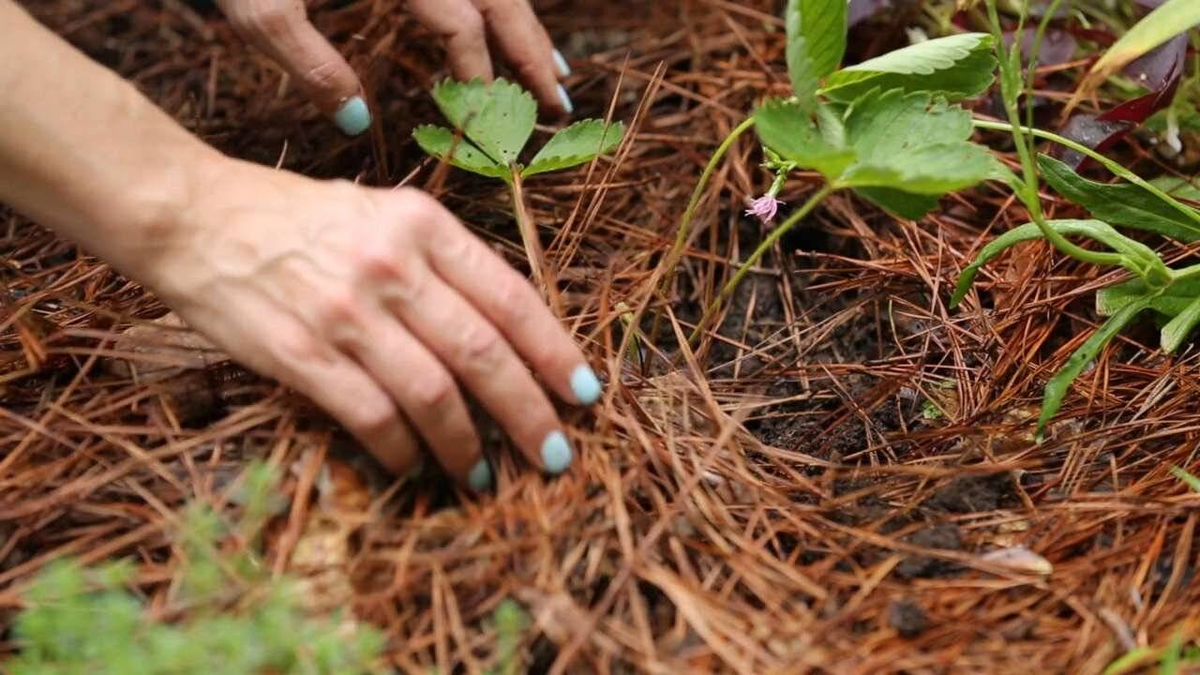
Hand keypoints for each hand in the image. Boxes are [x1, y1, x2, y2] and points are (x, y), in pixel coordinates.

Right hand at [139, 159, 601, 489]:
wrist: (196, 217)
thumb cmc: (298, 219)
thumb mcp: (383, 213)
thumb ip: (443, 262)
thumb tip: (506, 334)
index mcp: (422, 225)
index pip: (512, 298)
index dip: (556, 354)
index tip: (583, 394)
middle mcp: (392, 266)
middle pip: (484, 356)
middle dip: (529, 416)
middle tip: (552, 456)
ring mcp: (346, 312)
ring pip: (434, 397)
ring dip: (467, 448)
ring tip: (484, 475)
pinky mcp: (301, 354)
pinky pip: (372, 418)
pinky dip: (402, 452)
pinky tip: (414, 465)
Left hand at [215, 0, 573, 135]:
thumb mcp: (259, 7)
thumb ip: (309, 64)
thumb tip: (356, 122)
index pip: (462, 25)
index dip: (478, 77)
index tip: (486, 123)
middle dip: (532, 50)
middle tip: (560, 101)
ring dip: (525, 21)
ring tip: (550, 65)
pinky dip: (495, 0)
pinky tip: (501, 19)